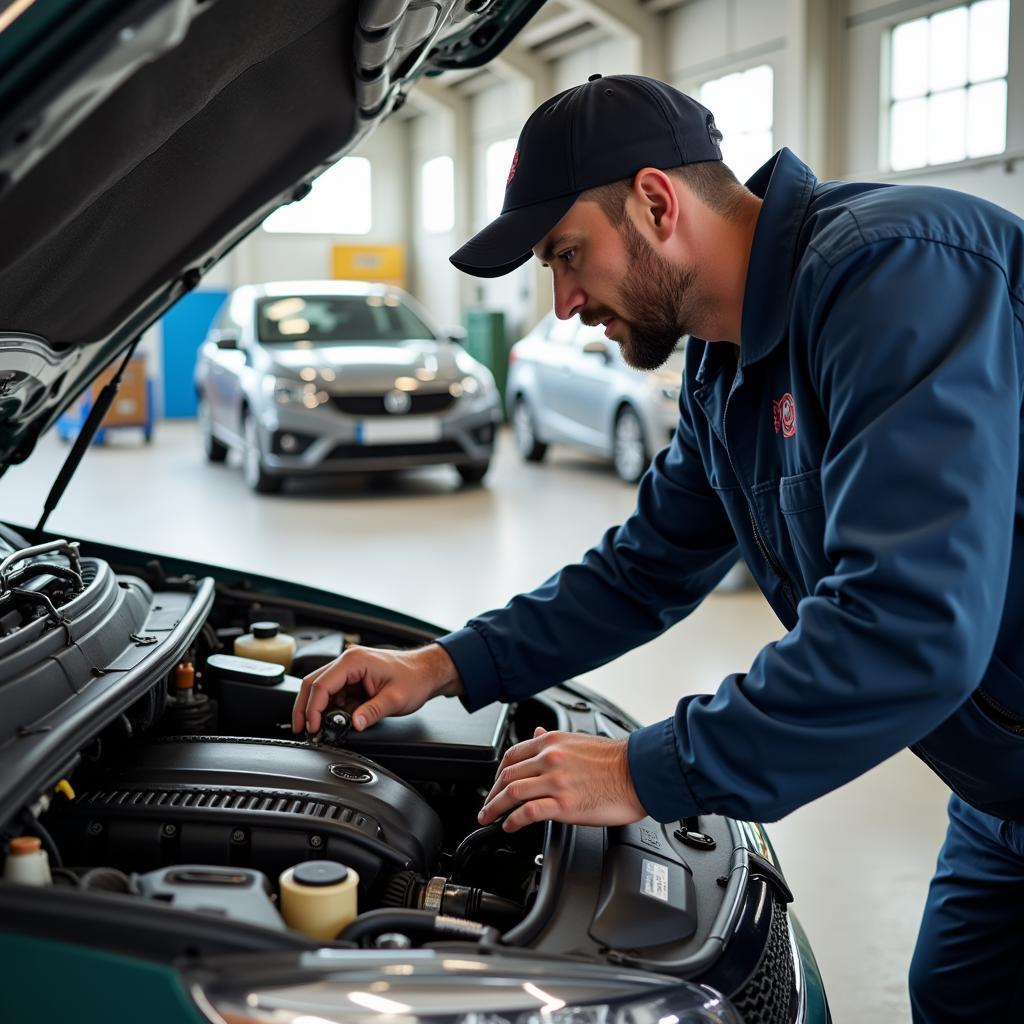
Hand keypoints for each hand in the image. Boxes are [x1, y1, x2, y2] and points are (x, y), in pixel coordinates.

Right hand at [291, 642, 463, 734]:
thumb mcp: (394, 699)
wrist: (426, 672)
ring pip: (320, 688)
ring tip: (317, 729)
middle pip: (313, 684)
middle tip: (303, 730)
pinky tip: (334, 720)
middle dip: (305, 708)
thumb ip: (371, 712)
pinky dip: (330, 707)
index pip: (321, 684)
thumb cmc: (414, 678)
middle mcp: (348, 661)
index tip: (313, 727)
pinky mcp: (352, 678)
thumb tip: (354, 725)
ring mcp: (349, 669)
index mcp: (354, 660)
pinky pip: (333, 692)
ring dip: (316, 708)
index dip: (313, 708)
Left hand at [478, 727, 646, 831]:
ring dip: (495, 808)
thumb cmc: (615, 759)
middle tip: (486, 806)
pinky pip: (528, 812)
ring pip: (512, 792)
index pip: (512, 755)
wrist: (639, 772)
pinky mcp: (564, 804)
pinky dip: (513, 820)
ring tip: (489, 819)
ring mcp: (555, 781)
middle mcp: (549, 759)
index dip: (498, 772)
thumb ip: (553, 740)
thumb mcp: (578, 740)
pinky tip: (509, 826)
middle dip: (492, 793)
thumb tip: (537, 731)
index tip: (495, 784)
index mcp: (551, 742)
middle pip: (507, 775)